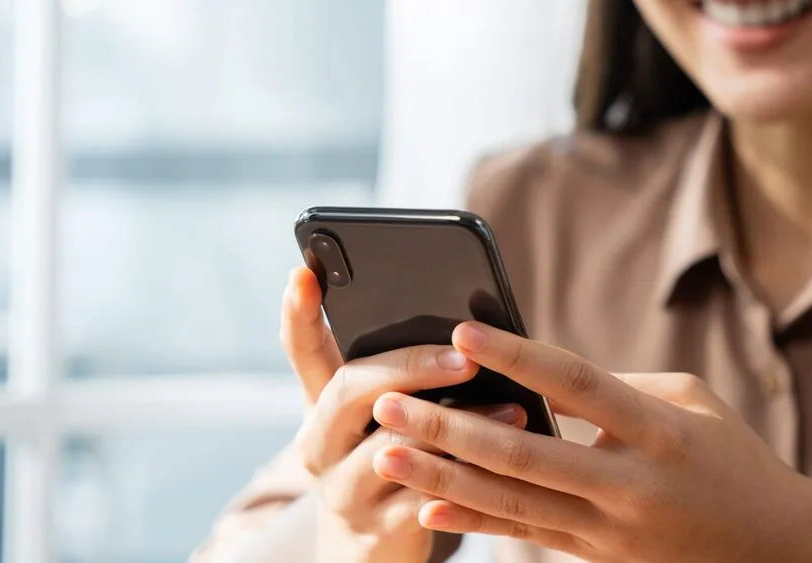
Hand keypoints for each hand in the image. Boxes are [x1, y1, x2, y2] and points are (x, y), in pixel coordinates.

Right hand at [280, 269, 527, 562]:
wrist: (367, 553)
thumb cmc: (387, 468)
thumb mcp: (376, 422)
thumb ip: (401, 381)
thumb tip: (467, 329)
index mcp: (321, 407)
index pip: (302, 351)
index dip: (299, 313)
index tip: (304, 272)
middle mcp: (319, 444)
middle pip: (349, 390)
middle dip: (409, 366)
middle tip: (463, 357)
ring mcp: (342, 489)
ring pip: (393, 445)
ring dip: (457, 424)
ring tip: (512, 408)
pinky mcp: (375, 530)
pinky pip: (423, 498)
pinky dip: (466, 477)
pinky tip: (504, 463)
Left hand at [369, 321, 811, 562]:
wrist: (775, 551)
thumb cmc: (729, 457)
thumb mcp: (688, 403)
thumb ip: (613, 386)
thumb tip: (535, 372)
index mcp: (658, 432)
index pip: (577, 385)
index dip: (518, 356)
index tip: (461, 332)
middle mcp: (629, 486)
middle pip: (523, 453)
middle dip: (448, 427)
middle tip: (387, 400)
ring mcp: (609, 530)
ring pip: (511, 503)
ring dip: (441, 477)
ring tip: (386, 451)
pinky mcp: (595, 556)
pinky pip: (524, 536)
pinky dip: (472, 523)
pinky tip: (425, 507)